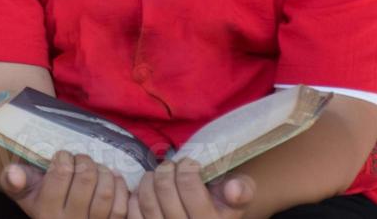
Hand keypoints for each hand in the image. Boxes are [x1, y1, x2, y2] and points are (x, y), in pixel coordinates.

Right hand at [0, 151, 128, 218]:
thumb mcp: (22, 194)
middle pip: (85, 179)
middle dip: (85, 160)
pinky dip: (120, 187)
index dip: (64, 157)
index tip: (63, 157)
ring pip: (105, 192)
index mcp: (45, 210)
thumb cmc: (41, 204)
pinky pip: (120, 207)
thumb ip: (12, 181)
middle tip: (80, 160)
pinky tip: (112, 179)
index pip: (60, 173)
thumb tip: (14, 172)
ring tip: (96, 168)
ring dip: (104, 172)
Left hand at [127, 159, 254, 218]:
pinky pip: (134, 214)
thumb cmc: (222, 209)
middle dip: (165, 171)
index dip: (187, 168)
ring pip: (148, 202)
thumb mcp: (238, 201)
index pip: (190, 188)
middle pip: (166, 192)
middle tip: (170, 165)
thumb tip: (233, 189)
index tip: (189, 163)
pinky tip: (145, 189)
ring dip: (148, 180)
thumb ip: (242, 191)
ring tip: (156, 174)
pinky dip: (135, 197)